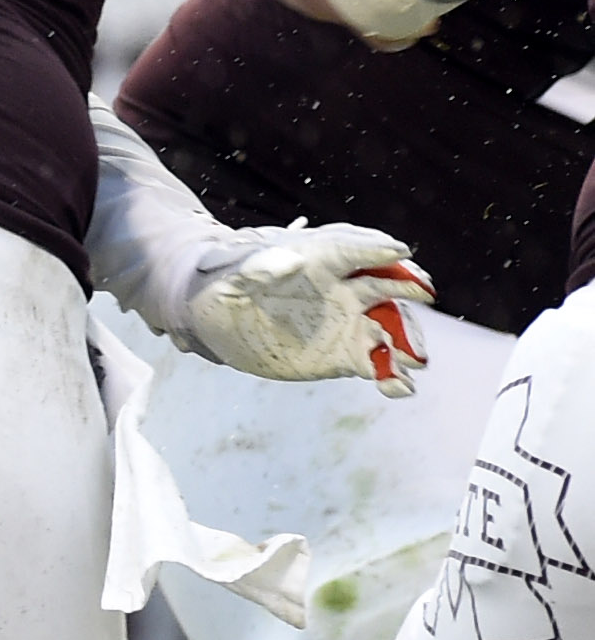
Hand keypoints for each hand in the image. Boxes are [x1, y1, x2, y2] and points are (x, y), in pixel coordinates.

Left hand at [185, 223, 436, 394]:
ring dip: (405, 341)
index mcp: (321, 260)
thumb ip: (258, 267)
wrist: (216, 318)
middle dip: (407, 290)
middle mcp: (345, 288)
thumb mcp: (231, 275)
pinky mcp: (345, 354)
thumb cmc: (221, 283)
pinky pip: (376, 364)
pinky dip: (391, 376)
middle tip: (423, 294)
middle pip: (386, 286)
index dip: (376, 250)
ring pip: (389, 327)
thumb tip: (289, 260)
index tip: (399, 252)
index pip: (354, 250)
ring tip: (414, 361)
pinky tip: (400, 389)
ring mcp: (349, 320)